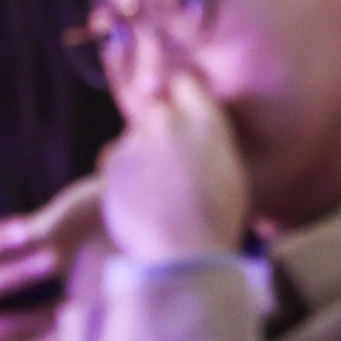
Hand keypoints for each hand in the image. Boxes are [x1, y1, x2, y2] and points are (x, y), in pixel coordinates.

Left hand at [100, 72, 245, 262]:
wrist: (183, 256)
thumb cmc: (215, 221)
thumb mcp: (226, 173)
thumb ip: (205, 141)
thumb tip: (190, 131)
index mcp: (208, 123)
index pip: (185, 84)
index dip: (181, 99)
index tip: (180, 117)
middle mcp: (172, 122)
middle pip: (156, 111)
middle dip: (158, 132)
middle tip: (168, 169)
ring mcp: (140, 138)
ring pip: (135, 139)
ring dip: (141, 158)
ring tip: (158, 197)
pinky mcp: (114, 160)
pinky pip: (118, 161)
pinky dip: (125, 178)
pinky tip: (141, 204)